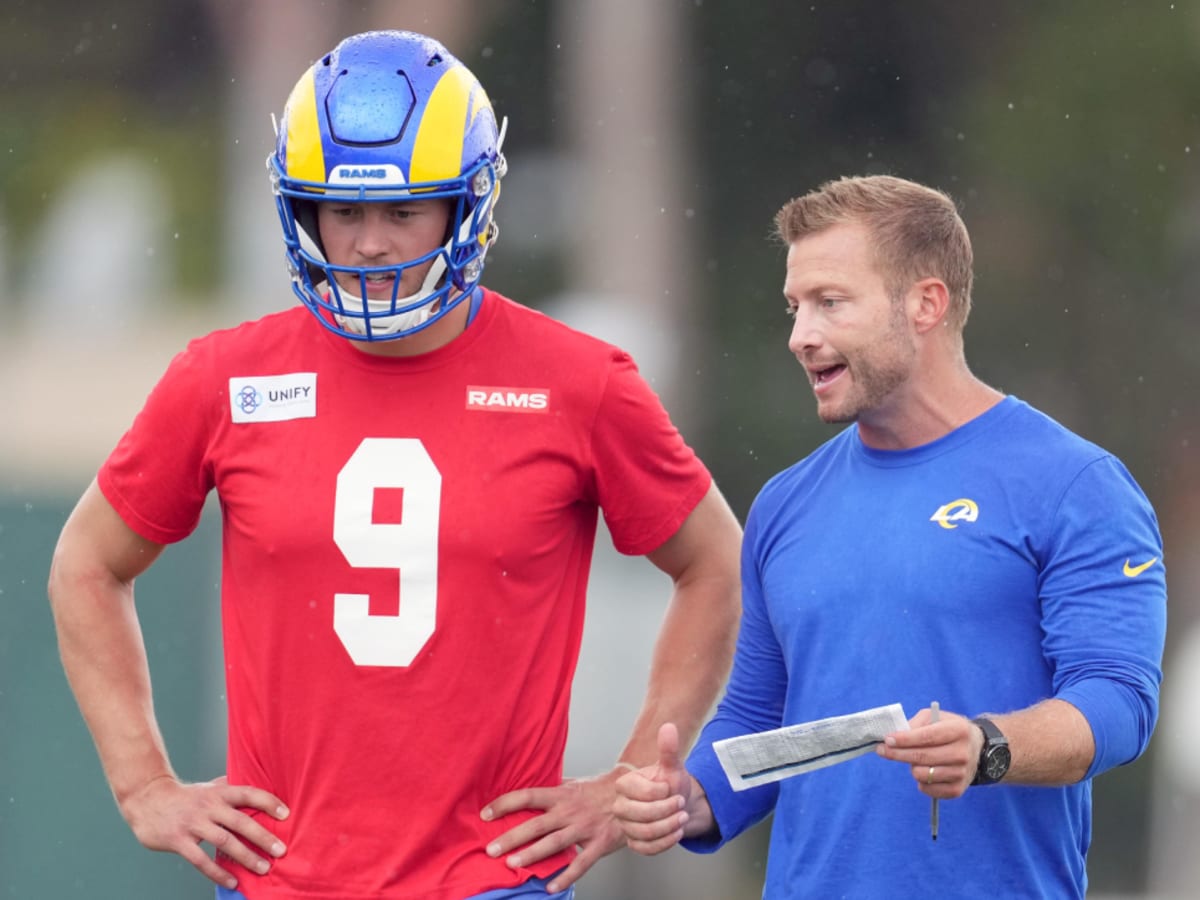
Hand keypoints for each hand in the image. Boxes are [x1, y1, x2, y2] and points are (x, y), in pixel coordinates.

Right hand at [119, 775, 288, 889]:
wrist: (146, 799)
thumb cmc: (185, 796)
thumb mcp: (209, 788)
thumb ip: (231, 789)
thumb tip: (259, 784)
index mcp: (219, 792)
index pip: (248, 793)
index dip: (268, 802)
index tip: (286, 814)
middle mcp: (208, 806)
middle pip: (241, 821)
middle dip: (263, 837)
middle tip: (281, 850)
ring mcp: (193, 824)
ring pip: (224, 841)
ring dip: (246, 857)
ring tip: (264, 868)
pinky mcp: (178, 841)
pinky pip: (201, 860)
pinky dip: (218, 872)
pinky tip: (233, 882)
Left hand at [480, 770, 625, 892]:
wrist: (634, 795)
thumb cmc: (599, 790)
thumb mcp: (573, 784)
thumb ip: (551, 789)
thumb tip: (524, 792)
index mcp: (561, 794)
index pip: (527, 796)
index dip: (505, 804)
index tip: (486, 814)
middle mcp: (570, 811)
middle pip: (536, 824)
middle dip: (512, 838)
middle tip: (492, 849)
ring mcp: (585, 828)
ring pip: (554, 843)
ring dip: (532, 855)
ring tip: (513, 865)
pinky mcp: (599, 844)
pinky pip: (581, 863)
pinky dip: (565, 876)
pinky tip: (550, 887)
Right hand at [613, 722, 700, 855]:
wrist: (676, 803)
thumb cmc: (670, 784)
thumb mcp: (672, 766)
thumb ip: (669, 749)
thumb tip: (668, 727)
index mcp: (624, 784)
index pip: (640, 793)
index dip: (661, 793)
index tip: (671, 788)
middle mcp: (620, 806)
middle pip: (641, 816)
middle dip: (666, 812)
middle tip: (680, 804)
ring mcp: (625, 826)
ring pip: (645, 833)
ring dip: (669, 827)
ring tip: (681, 817)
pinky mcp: (634, 842)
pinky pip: (646, 848)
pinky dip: (665, 842)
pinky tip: (676, 831)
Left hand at [875, 707, 982, 798]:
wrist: (977, 748)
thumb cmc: (949, 729)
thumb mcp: (935, 717)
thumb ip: (916, 724)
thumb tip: (895, 736)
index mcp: (958, 730)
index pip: (927, 737)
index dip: (904, 739)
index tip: (887, 739)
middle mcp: (963, 753)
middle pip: (922, 757)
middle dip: (897, 753)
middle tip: (882, 750)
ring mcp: (962, 773)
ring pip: (922, 774)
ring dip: (911, 766)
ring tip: (914, 759)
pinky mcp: (958, 789)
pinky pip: (928, 788)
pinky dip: (920, 780)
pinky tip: (923, 770)